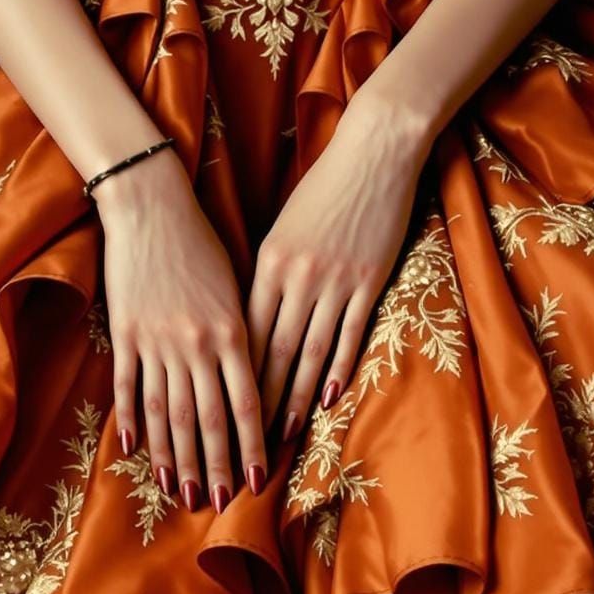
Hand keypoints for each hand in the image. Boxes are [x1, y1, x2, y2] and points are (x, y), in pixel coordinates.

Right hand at [95, 155, 266, 508]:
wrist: (152, 208)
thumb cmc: (202, 244)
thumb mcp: (236, 288)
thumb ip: (244, 336)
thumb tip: (255, 384)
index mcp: (232, 330)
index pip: (246, 403)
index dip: (251, 446)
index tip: (257, 481)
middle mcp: (197, 343)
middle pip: (207, 418)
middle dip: (214, 465)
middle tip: (218, 502)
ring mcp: (157, 341)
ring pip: (168, 412)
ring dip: (175, 457)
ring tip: (179, 491)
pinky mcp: (126, 335)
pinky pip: (130, 387)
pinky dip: (132, 421)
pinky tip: (134, 450)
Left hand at [246, 87, 429, 444]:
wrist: (375, 152)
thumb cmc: (325, 187)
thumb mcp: (285, 227)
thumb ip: (269, 272)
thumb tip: (252, 314)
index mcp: (268, 262)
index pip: (244, 331)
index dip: (231, 375)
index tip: (218, 409)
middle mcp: (296, 276)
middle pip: (272, 351)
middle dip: (257, 402)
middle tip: (245, 441)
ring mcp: (334, 280)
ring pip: (309, 351)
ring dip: (296, 397)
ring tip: (284, 434)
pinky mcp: (369, 280)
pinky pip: (349, 334)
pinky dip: (338, 369)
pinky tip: (330, 399)